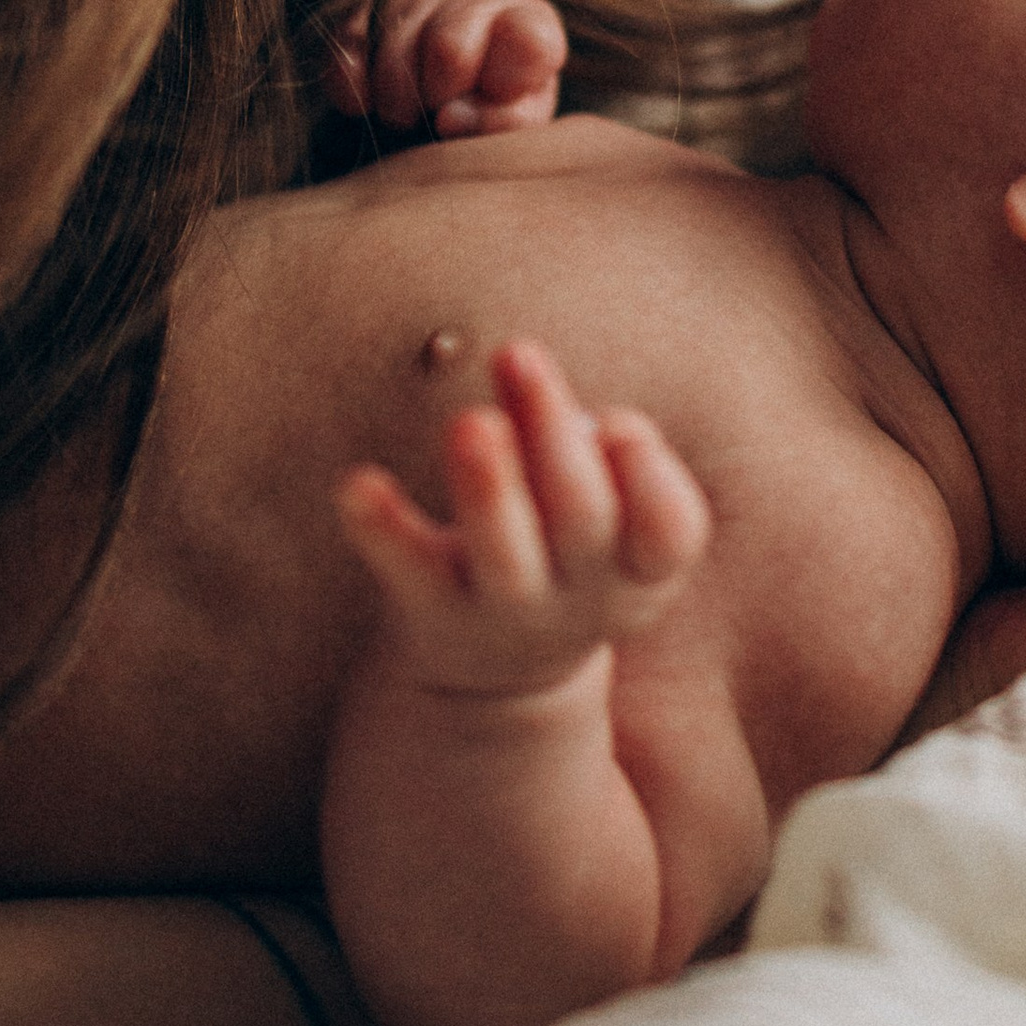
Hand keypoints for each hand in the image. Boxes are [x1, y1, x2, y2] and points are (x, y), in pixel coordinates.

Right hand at [324, 0, 568, 137]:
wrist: (442, 96)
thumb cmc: (494, 111)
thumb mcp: (517, 123)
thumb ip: (505, 123)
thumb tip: (451, 118)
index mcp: (530, 22)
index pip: (529, 41)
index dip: (502, 85)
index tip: (489, 104)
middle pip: (448, 45)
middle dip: (438, 96)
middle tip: (437, 115)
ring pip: (394, 47)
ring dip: (395, 100)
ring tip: (409, 114)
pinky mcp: (368, 7)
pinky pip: (349, 46)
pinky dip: (353, 87)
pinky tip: (369, 103)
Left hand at [335, 340, 711, 698]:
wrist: (504, 673)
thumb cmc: (566, 548)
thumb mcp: (601, 506)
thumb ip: (583, 441)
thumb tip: (552, 389)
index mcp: (640, 566)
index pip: (670, 530)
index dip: (651, 479)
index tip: (619, 425)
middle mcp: (582, 594)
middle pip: (582, 517)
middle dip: (552, 433)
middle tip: (517, 352)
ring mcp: (507, 609)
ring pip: (505, 554)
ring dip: (488, 485)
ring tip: (470, 420)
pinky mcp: (434, 612)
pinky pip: (409, 570)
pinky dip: (382, 528)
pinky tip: (356, 485)